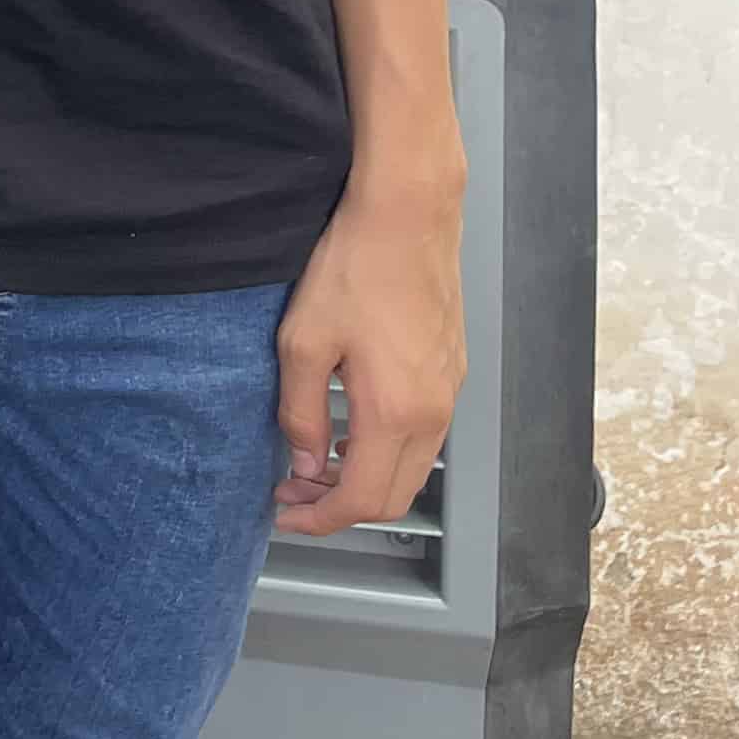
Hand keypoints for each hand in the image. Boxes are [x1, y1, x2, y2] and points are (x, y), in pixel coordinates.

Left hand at [272, 173, 465, 534]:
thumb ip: (302, 413)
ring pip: (412, 469)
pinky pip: (424, 437)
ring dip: (364, 479)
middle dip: (339, 506)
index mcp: (396, 413)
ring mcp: (449, 393)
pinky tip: (350, 431)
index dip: (320, 518)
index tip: (286, 514)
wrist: (407, 219)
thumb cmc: (354, 270)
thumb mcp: (303, 343)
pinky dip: (386, 453)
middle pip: (394, 495)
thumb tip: (307, 464)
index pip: (363, 500)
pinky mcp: (452, 373)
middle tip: (293, 491)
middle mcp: (433, 413)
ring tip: (315, 465)